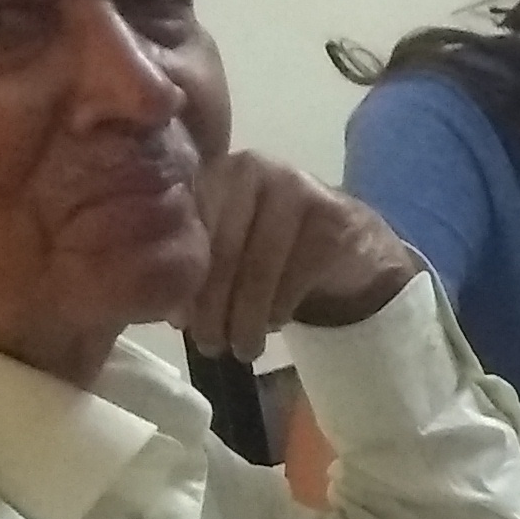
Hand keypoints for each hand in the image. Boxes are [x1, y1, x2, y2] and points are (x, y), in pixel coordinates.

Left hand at [180, 153, 420, 354]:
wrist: (348, 241)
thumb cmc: (270, 246)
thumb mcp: (226, 246)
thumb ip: (196, 265)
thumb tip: (171, 312)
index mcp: (213, 171)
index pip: (187, 230)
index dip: (183, 281)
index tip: (180, 324)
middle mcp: (251, 168)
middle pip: (222, 250)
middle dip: (213, 307)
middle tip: (210, 346)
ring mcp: (295, 187)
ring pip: (258, 268)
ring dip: (247, 319)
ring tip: (242, 350)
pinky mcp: (332, 215)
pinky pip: (294, 277)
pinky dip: (280, 311)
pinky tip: (274, 325)